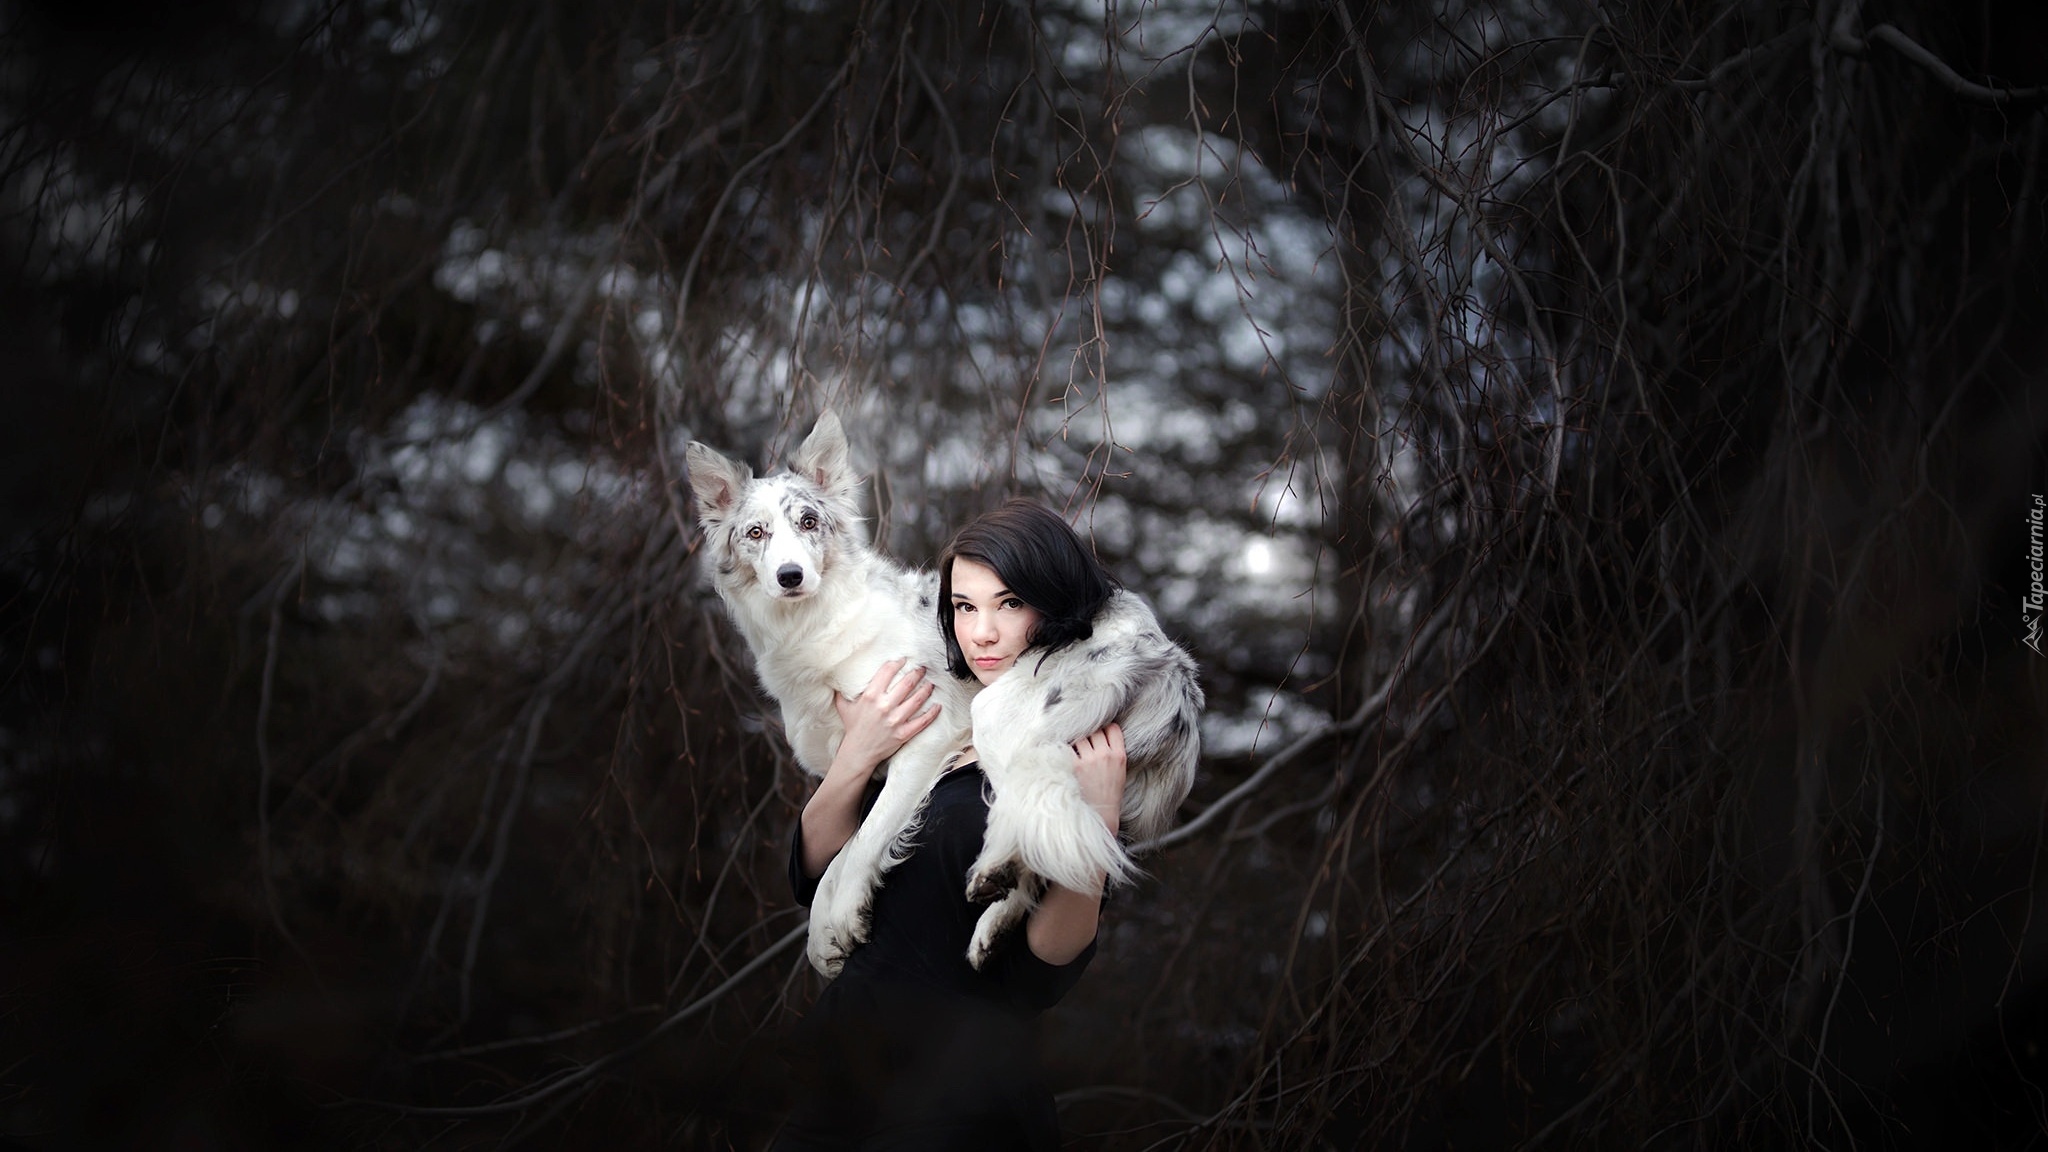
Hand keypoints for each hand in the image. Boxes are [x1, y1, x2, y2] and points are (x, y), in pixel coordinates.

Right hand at [831, 659, 939, 776]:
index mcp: (871, 696)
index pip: (888, 672)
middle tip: (922, 669)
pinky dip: (932, 713)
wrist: (858, 752)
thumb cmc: (853, 726)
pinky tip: (938, 706)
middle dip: (917, 673)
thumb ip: (843, 690)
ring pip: (917, 700)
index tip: (904, 660)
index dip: (898, 663)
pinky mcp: (903, 733)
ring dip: (927, 689)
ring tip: (931, 683)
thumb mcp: (844, 705)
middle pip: (907, 683)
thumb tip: (840, 673)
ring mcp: (895, 720)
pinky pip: (922, 721)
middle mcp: (884, 706)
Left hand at [1070, 723, 1126, 834]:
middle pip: (1095, 729)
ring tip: (1075, 744)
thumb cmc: (1110, 793)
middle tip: (1085, 736)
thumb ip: (1114, 752)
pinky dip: (1066, 747)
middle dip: (1090, 731)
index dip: (1106, 726)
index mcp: (1119, 755)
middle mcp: (1105, 755)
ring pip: (1080, 736)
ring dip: (1077, 738)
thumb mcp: (1120, 771)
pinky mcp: (1074, 766)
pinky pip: (1068, 747)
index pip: (1113, 728)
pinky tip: (1064, 750)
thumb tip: (1102, 733)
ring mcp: (1089, 760)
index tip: (1100, 730)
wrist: (1101, 814)